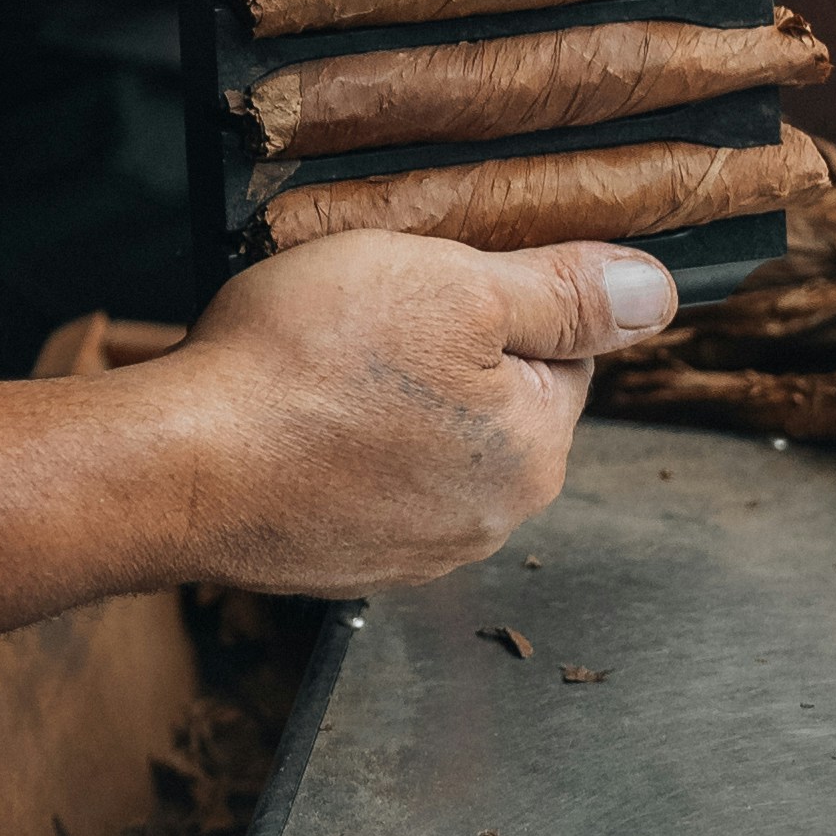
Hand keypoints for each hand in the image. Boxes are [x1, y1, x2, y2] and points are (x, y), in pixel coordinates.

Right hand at [163, 231, 675, 591]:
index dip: (497, 294)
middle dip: (442, 348)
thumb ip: (563, 292)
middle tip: (366, 308)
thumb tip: (657, 297)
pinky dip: (338, 443)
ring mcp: (411, 549)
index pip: (559, 350)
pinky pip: (364, 480)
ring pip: (426, 440)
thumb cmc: (305, 366)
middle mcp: (487, 517)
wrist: (178, 465)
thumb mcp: (452, 285)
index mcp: (533, 451)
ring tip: (320, 359)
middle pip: (493, 397)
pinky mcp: (343, 559)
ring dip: (389, 398)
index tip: (432, 276)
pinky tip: (295, 411)